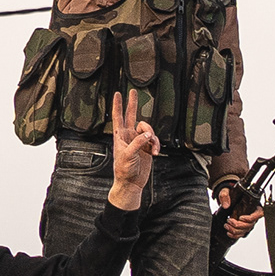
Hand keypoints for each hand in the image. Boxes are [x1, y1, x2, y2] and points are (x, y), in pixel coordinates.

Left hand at [109, 89, 158, 210]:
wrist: (131, 183)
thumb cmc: (123, 170)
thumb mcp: (127, 155)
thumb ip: (138, 142)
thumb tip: (148, 134)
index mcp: (120, 136)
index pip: (118, 116)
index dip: (118, 105)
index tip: (118, 94)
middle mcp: (129, 136)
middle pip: (131, 116)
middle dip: (133, 104)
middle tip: (134, 92)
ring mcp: (138, 141)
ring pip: (148, 129)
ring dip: (152, 137)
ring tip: (153, 148)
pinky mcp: (147, 148)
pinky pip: (154, 140)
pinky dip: (156, 145)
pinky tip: (155, 152)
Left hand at [214, 180, 261, 240]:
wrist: (229, 198)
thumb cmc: (231, 193)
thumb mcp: (227, 190)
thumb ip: (225, 195)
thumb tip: (226, 205)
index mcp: (254, 205)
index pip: (259, 214)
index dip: (250, 218)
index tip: (240, 217)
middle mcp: (253, 215)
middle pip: (250, 224)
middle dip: (239, 225)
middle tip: (229, 221)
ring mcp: (249, 222)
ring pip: (245, 230)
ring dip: (235, 230)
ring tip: (227, 225)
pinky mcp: (243, 227)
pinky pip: (242, 234)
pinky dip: (235, 235)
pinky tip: (229, 232)